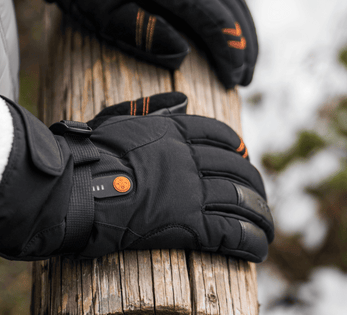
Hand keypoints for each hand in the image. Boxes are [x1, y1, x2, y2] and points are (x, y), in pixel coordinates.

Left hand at [0, 0, 257, 87]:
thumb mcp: (103, 16)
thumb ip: (143, 33)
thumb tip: (184, 53)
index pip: (211, 18)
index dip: (229, 49)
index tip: (236, 77)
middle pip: (227, 4)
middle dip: (243, 42)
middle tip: (247, 74)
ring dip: (242, 22)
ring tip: (248, 53)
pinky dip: (230, 2)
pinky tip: (233, 20)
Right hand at [0, 93, 272, 262]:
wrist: (78, 184)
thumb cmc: (92, 152)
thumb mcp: (120, 118)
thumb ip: (154, 109)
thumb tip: (181, 99)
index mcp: (175, 132)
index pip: (218, 134)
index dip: (236, 145)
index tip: (245, 153)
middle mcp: (190, 159)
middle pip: (236, 169)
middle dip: (253, 183)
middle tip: (260, 195)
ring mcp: (191, 191)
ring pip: (240, 200)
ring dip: (260, 214)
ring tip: (268, 226)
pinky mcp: (187, 224)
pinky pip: (229, 231)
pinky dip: (249, 239)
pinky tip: (259, 246)